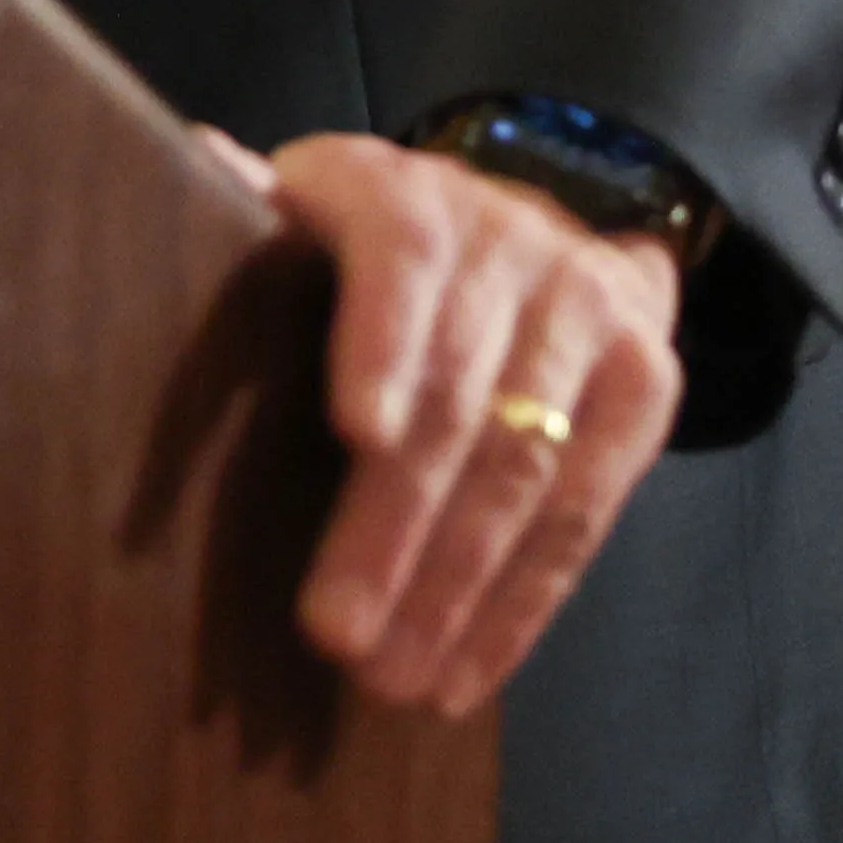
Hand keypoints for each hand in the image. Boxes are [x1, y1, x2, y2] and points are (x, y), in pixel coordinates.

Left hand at [223, 128, 690, 715]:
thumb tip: (199, 164)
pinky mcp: (644, 381)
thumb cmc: (368, 249)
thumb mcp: (304, 214)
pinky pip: (588, 509)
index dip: (383, 341)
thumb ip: (248, 210)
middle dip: (399, 525)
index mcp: (406, 196)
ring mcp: (589, 310)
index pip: (405, 258)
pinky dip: (525, 603)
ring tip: (395, 679)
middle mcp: (511, 240)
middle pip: (462, 395)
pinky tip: (468, 672)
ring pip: (529, 464)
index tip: (358, 431)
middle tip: (337, 630)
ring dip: (459, 586)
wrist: (533, 226)